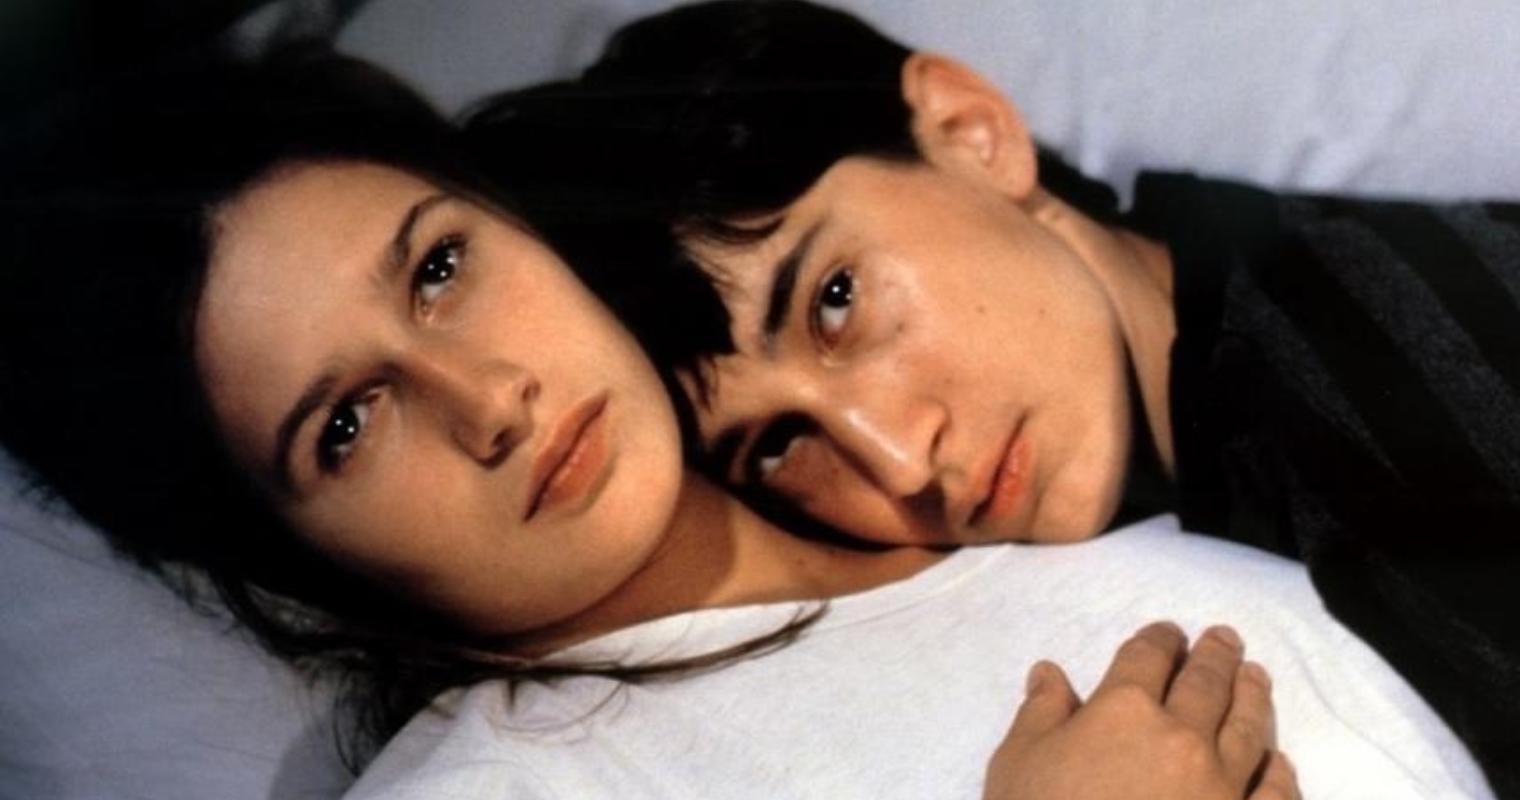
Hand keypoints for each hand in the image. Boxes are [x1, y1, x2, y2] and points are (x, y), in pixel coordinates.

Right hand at [983, 622, 1299, 799]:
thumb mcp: (1017, 764)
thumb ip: (1040, 713)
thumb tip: (1049, 672)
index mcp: (1124, 710)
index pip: (1147, 657)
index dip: (1159, 638)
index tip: (1168, 632)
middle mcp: (1182, 735)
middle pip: (1206, 682)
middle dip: (1216, 655)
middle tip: (1225, 638)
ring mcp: (1222, 784)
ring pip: (1248, 728)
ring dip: (1254, 696)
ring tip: (1257, 676)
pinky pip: (1273, 793)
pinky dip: (1279, 771)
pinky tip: (1279, 759)